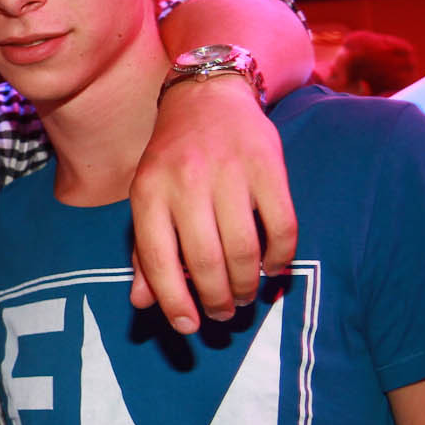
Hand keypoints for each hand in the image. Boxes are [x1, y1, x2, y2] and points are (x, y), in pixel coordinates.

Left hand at [129, 75, 296, 332]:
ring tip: (246, 296)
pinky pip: (282, 224)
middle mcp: (185, 182)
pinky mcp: (268, 165)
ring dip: (247, 284)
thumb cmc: (171, 160)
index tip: (188, 326)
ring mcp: (229, 172)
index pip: (157, 259)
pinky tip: (274, 269)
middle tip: (224, 313)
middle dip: (217, 298)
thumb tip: (143, 303)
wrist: (206, 97)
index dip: (174, 301)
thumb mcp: (147, 198)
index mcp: (148, 193)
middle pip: (205, 260)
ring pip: (244, 248)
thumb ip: (144, 251)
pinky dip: (281, 256)